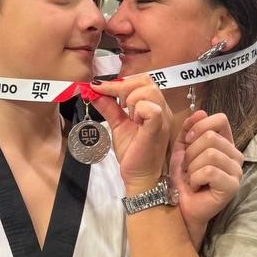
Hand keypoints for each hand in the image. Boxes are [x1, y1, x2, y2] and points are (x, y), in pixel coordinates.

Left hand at [89, 76, 171, 192]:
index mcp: (154, 106)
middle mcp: (162, 108)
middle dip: (124, 88)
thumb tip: (94, 92)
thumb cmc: (133, 152)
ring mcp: (162, 118)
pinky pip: (150, 108)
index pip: (142, 81)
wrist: (139, 176)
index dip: (119, 82)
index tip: (98, 87)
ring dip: (131, 99)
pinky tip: (134, 121)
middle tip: (118, 104)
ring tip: (129, 116)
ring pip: (148, 90)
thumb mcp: (118, 125)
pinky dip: (138, 110)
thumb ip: (108, 107)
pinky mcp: (157, 128)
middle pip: (146, 80)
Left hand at [171, 111, 242, 249]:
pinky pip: (210, 171)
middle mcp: (235, 156)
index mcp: (225, 144)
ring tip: (191, 179)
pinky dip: (195, 178)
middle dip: (191, 153)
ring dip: (192, 168)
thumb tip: (200, 112)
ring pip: (210, 154)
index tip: (188, 142)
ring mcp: (236, 172)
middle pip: (211, 138)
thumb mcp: (181, 149)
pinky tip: (195, 187)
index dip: (200, 127)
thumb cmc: (180, 179)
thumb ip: (188, 130)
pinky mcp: (232, 186)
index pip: (220, 120)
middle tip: (188, 169)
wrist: (177, 206)